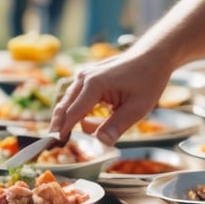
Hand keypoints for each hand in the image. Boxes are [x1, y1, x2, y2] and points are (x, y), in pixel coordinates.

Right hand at [49, 50, 172, 145]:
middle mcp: (84, 78)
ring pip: (69, 104)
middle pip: (64, 109)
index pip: (71, 114)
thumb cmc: (148, 80)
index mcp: (94, 85)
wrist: (152, 57)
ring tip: (91, 129)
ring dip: (76, 120)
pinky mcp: (87, 78)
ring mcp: (84, 76)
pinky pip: (77, 98)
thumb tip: (101, 144)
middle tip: (57, 146)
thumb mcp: (137, 108)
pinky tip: (97, 118)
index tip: (52, 146)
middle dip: (61, 128)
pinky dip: (81, 111)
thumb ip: (116, 126)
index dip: (61, 132)